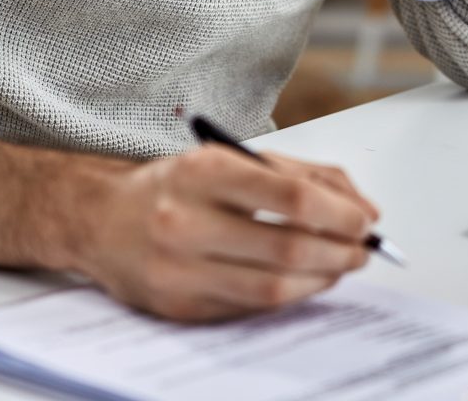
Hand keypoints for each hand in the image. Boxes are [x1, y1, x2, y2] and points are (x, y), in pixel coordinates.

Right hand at [74, 145, 380, 322]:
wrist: (102, 220)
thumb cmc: (178, 186)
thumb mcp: (234, 159)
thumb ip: (303, 176)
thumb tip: (363, 209)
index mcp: (204, 172)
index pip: (291, 197)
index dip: (339, 213)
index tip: (365, 220)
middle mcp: (186, 220)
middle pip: (287, 246)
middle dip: (339, 252)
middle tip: (363, 250)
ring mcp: (179, 269)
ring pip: (272, 287)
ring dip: (321, 279)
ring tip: (340, 266)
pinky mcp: (179, 305)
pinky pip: (250, 307)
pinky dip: (290, 296)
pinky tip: (305, 281)